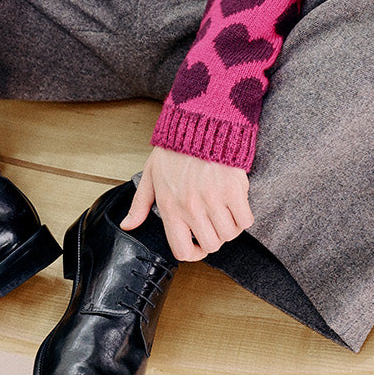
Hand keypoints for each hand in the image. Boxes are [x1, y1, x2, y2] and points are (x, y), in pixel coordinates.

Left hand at [121, 147, 253, 261]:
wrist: (200, 121)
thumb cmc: (175, 148)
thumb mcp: (151, 174)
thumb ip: (140, 203)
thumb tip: (128, 225)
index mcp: (169, 206)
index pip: (181, 249)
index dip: (193, 253)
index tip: (198, 245)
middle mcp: (191, 207)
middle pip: (211, 244)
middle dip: (215, 238)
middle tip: (214, 223)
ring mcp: (213, 199)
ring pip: (229, 234)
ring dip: (230, 227)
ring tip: (225, 211)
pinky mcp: (233, 190)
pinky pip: (245, 220)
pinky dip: (243, 217)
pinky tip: (237, 204)